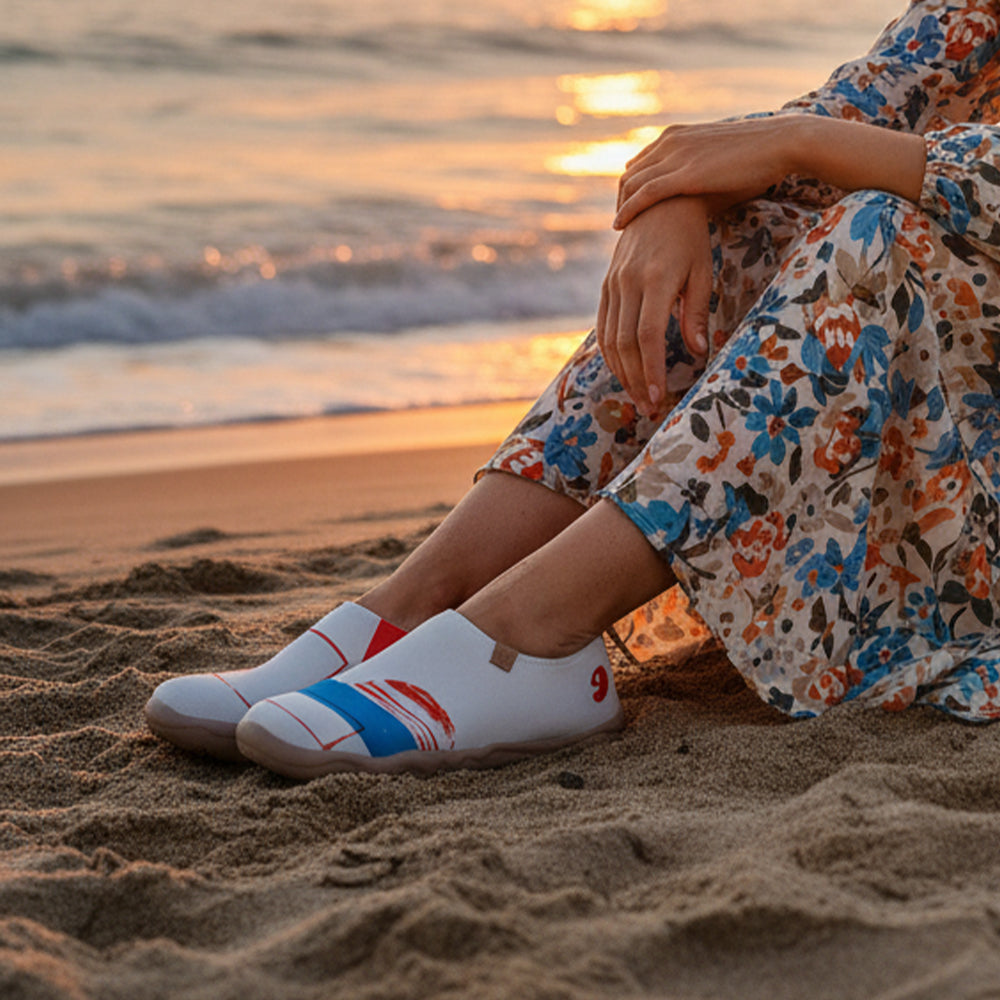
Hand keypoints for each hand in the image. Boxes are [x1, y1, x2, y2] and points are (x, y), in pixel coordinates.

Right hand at [597, 196, 712, 417]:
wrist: (661, 201)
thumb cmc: (691, 238)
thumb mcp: (701, 272)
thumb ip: (696, 312)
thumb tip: (698, 352)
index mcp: (656, 279)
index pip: (648, 335)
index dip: (652, 370)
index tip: (660, 397)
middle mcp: (628, 282)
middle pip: (625, 344)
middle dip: (637, 381)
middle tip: (650, 409)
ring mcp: (613, 283)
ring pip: (609, 339)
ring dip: (622, 373)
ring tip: (639, 398)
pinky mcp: (606, 285)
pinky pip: (603, 327)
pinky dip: (611, 355)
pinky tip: (624, 373)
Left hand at [614, 117, 797, 230]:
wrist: (780, 144)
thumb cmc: (756, 158)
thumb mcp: (716, 162)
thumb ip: (696, 174)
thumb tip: (692, 201)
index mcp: (676, 135)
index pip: (638, 164)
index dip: (629, 189)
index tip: (628, 210)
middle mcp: (669, 142)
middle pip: (629, 174)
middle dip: (620, 200)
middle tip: (622, 225)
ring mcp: (675, 155)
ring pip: (631, 184)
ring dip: (620, 208)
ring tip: (620, 230)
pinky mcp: (683, 174)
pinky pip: (643, 194)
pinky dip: (628, 211)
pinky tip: (621, 226)